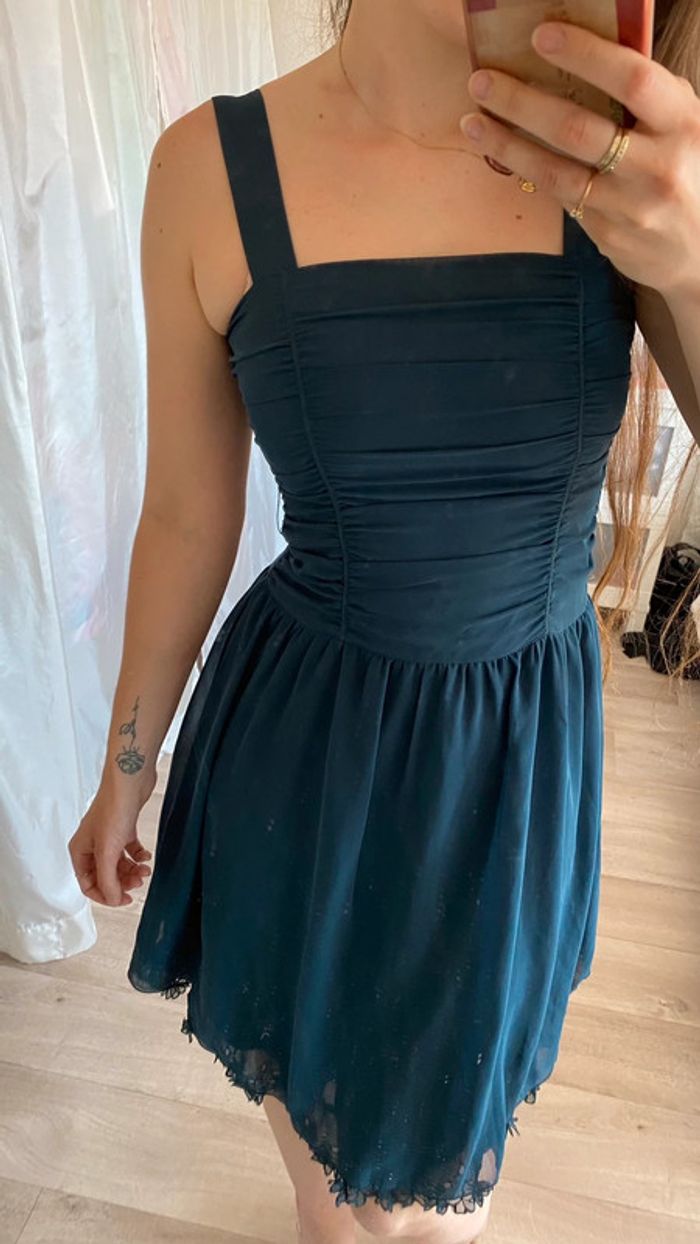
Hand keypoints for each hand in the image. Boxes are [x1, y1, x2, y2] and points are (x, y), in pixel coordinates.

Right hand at [68, 778, 153, 907]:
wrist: (130, 781)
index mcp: (79, 850)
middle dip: (122, 882)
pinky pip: (129, 850)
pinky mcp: (123, 827)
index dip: (106, 895)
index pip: (88, 884)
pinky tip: (146, 857)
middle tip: (138, 883)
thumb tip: (114, 899)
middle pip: (105, 875)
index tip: (123, 900)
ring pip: (118, 864)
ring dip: (132, 871)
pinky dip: (138, 856)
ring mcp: (108, 836)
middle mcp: (91, 844)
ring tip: (145, 870)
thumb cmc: (113, 808)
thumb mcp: (107, 851)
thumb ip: (108, 879)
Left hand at [459, 20, 699, 297]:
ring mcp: (630, 207)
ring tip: (473, 121)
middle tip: (482, 81)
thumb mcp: (681, 124)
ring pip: (556, 172)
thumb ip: (645, 96)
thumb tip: (584, 52)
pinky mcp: (607, 236)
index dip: (585, 55)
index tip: (541, 36)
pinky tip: (502, 153)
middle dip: (523, 102)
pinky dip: (528, 172)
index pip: (632, 80)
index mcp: (683, 124)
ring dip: (507, 144)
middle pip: (578, 129)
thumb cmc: (686, 168)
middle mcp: (658, 167)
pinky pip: (561, 198)